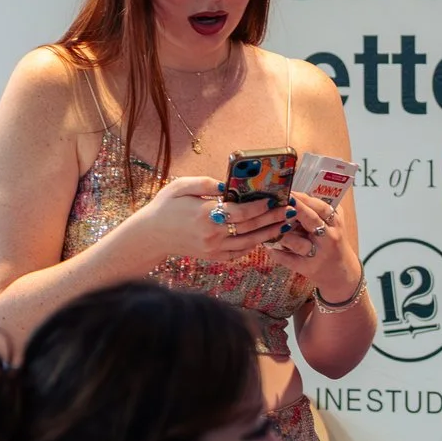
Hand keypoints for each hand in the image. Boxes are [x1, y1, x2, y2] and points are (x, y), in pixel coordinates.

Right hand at [124, 176, 285, 262]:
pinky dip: (254, 245)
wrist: (151, 236)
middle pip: (249, 227)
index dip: (260, 206)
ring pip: (249, 242)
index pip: (240, 212)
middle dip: (272, 218)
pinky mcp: (213, 257)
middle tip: (290, 210)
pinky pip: (240, 252)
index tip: (274, 198)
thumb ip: (205, 184)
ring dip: (270, 233)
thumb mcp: (181, 187)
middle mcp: (212, 234)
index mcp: (205, 215)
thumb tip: (226, 185)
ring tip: (286, 224)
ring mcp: (214, 249)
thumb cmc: (165, 207)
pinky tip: (266, 236)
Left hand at [269, 190, 359, 296]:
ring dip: (282, 233)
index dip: (305, 199)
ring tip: (270, 226)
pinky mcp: (308, 269)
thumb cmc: (333, 244)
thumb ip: (322, 209)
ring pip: (297, 242)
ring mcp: (318, 255)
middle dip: (295, 209)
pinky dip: (277, 252)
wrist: (340, 274)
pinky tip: (268, 246)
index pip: (321, 207)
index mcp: (335, 224)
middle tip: (280, 201)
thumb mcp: (335, 224)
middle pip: (311, 221)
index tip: (289, 192)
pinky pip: (289, 259)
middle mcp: (328, 238)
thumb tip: (300, 190)